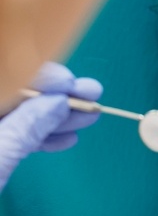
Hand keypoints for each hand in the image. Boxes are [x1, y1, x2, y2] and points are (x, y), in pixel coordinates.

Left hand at [0, 62, 102, 190]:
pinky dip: (37, 138)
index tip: (72, 85)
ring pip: (15, 115)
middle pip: (13, 92)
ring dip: (53, 117)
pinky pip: (10, 136)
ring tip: (87, 119)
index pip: (6, 76)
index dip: (39, 75)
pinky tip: (65, 139)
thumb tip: (58, 103)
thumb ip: (23, 129)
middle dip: (53, 95)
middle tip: (92, 95)